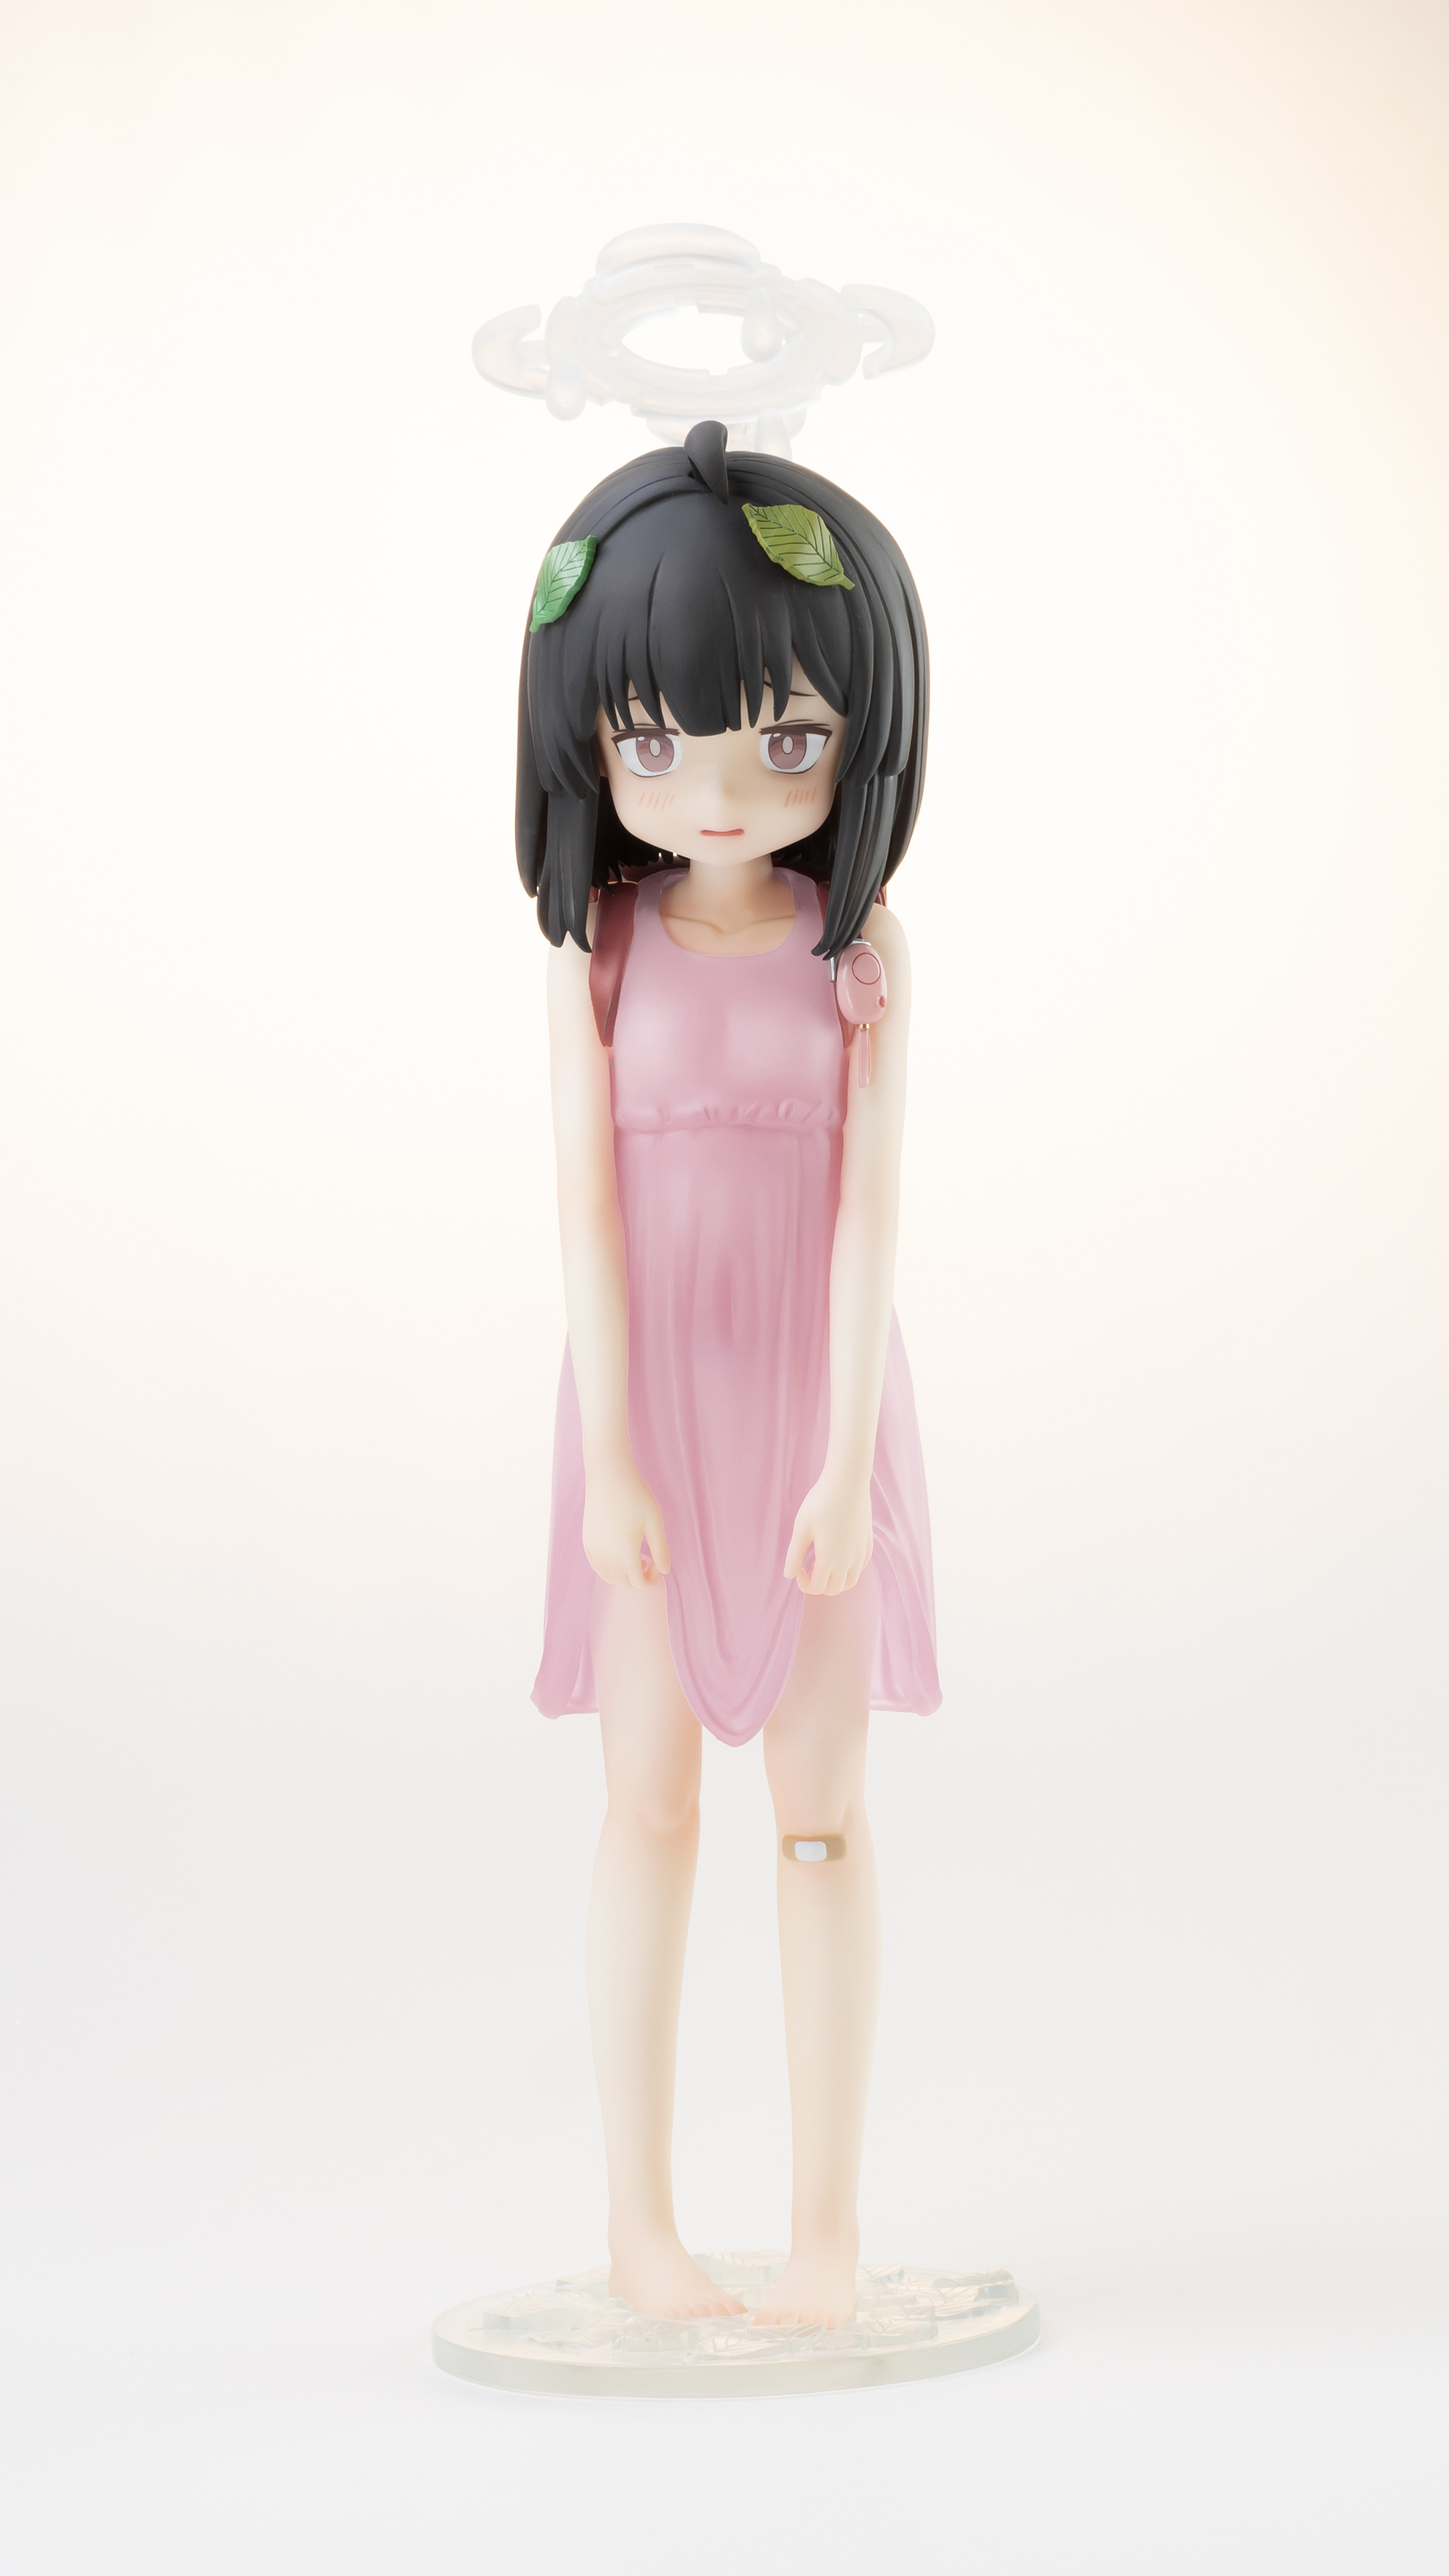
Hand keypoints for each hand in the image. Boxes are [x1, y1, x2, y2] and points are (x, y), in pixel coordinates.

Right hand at [582, 1456, 670, 1588]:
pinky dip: (608, 1568)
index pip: (638, 1582)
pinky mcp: (587, 1542)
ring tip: (632, 1557)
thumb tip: (665, 1571)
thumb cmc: (635, 1497)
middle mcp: (607, 1556)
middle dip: (637, 1577)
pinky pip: (597, 1566)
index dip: (651, 1577)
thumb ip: (661, 1550)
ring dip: (622, 1575)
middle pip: (623, 1582)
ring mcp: (594, 1549)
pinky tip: (617, 1553)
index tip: (656, 1562)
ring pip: (608, 1577)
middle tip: (647, 1560)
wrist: (609, 1477)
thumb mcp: (655, 1523)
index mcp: (626, 1553)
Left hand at [783, 1473, 873, 1595]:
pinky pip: (860, 1567)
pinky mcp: (868, 1543)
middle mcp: (848, 1561)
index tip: (798, 1568)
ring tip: (824, 1563)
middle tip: (809, 1566)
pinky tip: (839, 1553)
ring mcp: (861, 1553)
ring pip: (850, 1582)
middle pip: (834, 1589)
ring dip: (835, 1580)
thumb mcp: (801, 1528)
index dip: (804, 1584)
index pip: (817, 1588)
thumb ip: (794, 1555)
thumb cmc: (820, 1502)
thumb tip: (788, 1575)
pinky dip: (849, 1569)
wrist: (847, 1481)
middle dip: (819, 1585)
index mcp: (830, 1559)